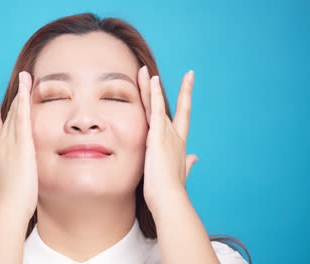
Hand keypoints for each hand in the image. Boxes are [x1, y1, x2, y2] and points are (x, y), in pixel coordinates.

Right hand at [0, 71, 37, 219]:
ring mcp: (10, 143)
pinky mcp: (22, 146)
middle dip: (11, 92)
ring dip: (21, 92)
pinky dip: (23, 102)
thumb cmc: (4, 198)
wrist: (9, 209)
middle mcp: (0, 142)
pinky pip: (23, 119)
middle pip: (6, 112)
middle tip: (19, 75)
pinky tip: (26, 89)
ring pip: (15, 111)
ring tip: (27, 75)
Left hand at [137, 66, 198, 205]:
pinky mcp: (157, 135)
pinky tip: (151, 79)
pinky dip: (153, 93)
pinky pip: (154, 109)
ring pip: (158, 104)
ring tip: (145, 70)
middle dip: (182, 90)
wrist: (168, 198)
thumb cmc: (170, 190)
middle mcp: (175, 135)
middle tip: (189, 75)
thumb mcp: (180, 173)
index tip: (191, 88)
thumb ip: (188, 163)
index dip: (186, 101)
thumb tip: (195, 158)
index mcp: (178, 143)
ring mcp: (166, 133)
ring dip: (151, 86)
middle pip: (174, 107)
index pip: (183, 118)